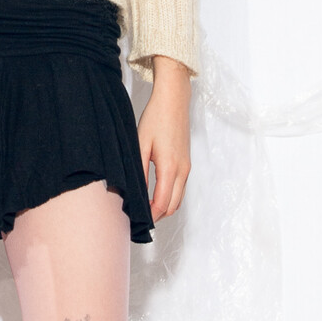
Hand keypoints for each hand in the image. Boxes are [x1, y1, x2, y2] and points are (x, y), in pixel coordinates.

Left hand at [137, 55, 191, 220]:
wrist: (174, 100)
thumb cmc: (156, 118)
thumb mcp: (140, 144)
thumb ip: (138, 171)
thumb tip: (134, 194)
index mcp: (170, 168)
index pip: (162, 204)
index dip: (150, 216)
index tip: (136, 220)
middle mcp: (182, 171)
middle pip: (173, 206)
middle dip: (157, 216)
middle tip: (137, 218)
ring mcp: (187, 167)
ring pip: (178, 199)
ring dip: (164, 208)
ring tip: (143, 209)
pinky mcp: (186, 163)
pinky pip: (180, 188)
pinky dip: (169, 197)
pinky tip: (153, 195)